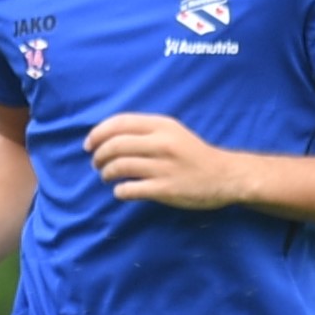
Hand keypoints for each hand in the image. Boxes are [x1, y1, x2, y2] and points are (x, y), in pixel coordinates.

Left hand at [88, 112, 247, 208]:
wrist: (226, 176)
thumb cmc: (193, 154)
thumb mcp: (172, 132)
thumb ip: (144, 131)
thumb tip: (105, 136)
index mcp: (162, 125)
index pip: (119, 123)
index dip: (97, 133)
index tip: (88, 145)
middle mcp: (162, 143)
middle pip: (114, 145)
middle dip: (98, 156)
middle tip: (96, 164)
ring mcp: (164, 167)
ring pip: (119, 167)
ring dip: (106, 173)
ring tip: (107, 176)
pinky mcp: (166, 189)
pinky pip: (130, 189)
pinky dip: (119, 191)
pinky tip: (122, 191)